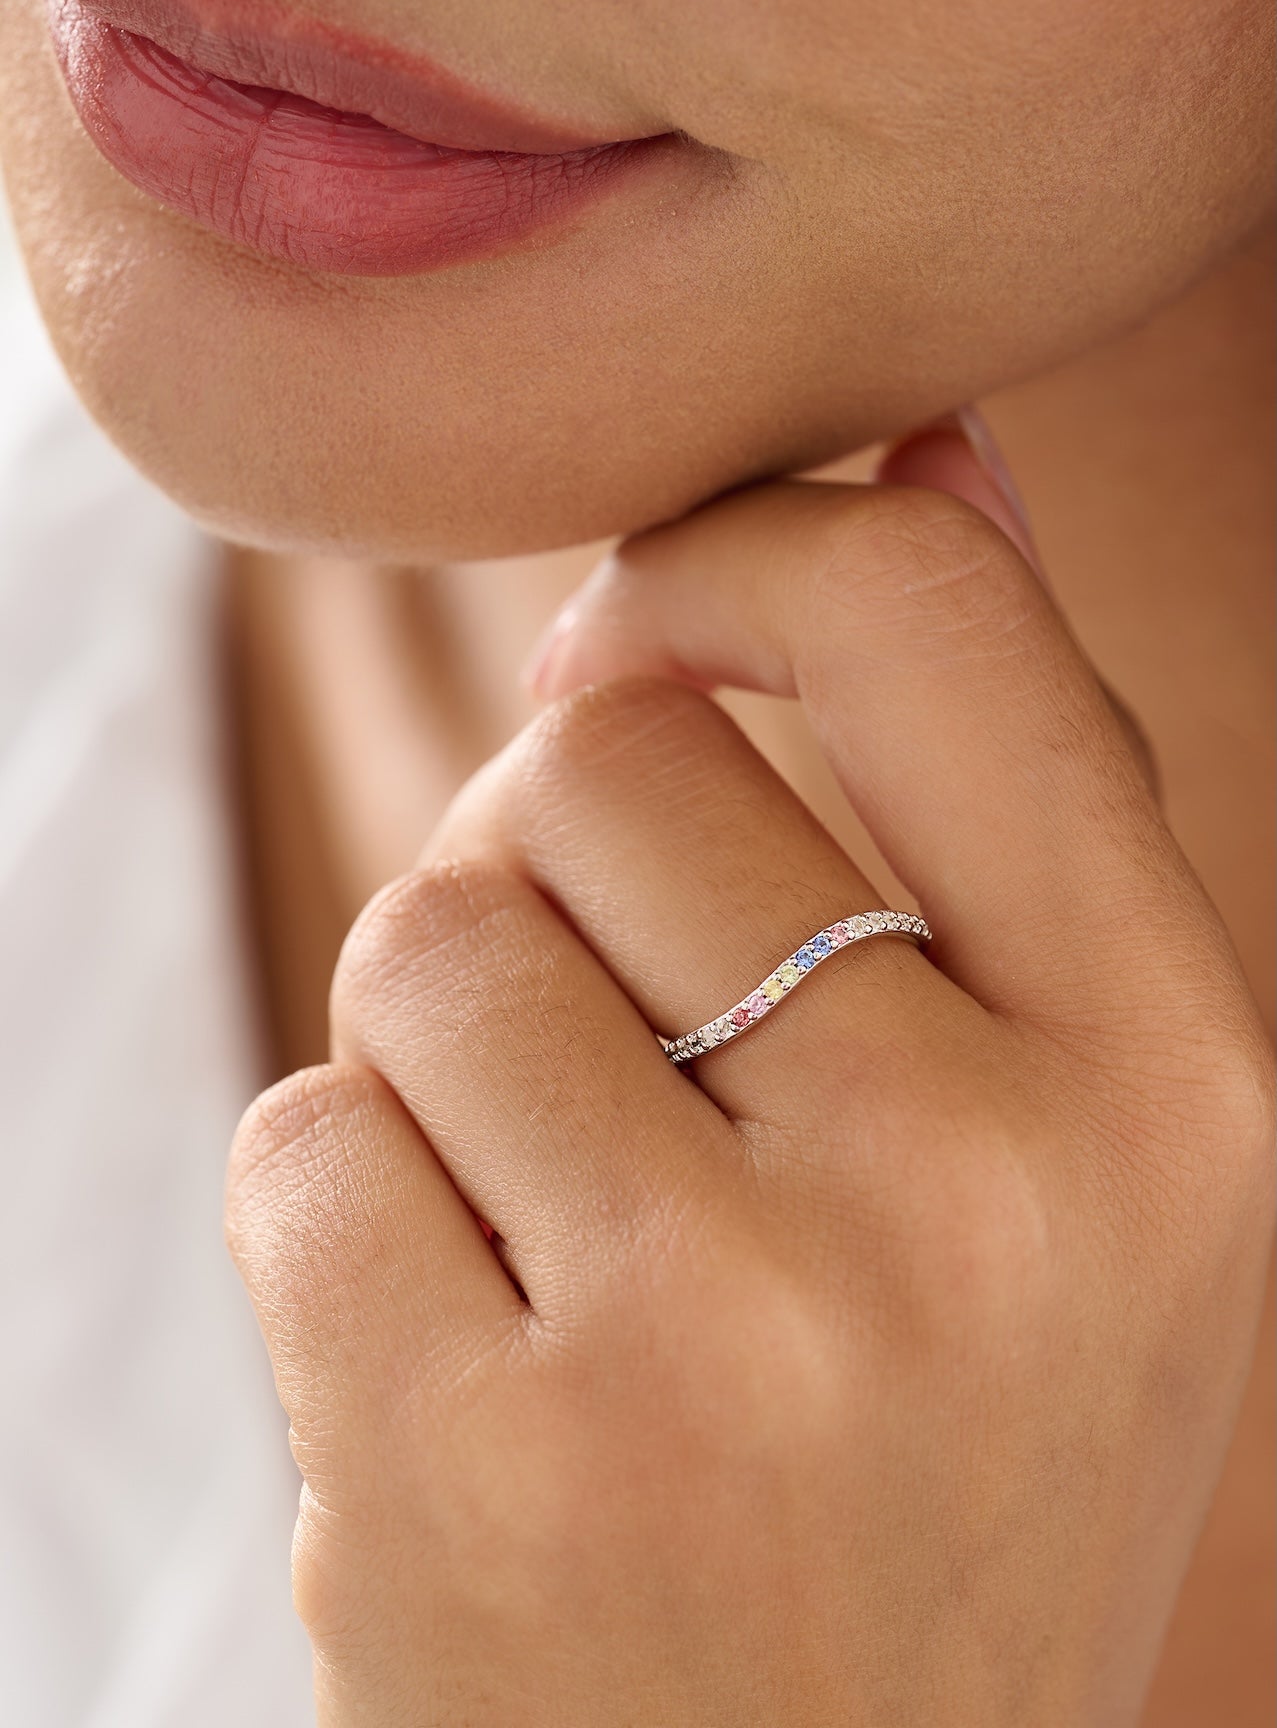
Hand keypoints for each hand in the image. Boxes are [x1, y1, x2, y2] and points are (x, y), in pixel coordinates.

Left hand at [226, 418, 1272, 1727]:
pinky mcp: (486, 1475)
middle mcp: (987, 1194)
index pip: (926, 616)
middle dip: (549, 873)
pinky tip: (470, 1376)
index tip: (643, 631)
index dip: (734, 558)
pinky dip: (347, 1222)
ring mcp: (733, 1343)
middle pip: (599, 769)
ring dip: (440, 1053)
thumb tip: (934, 454)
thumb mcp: (1079, 1150)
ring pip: (427, 939)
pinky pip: (304, 1141)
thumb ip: (1015, 794)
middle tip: (613, 1063)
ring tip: (556, 1238)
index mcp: (1176, 1082)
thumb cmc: (941, 1457)